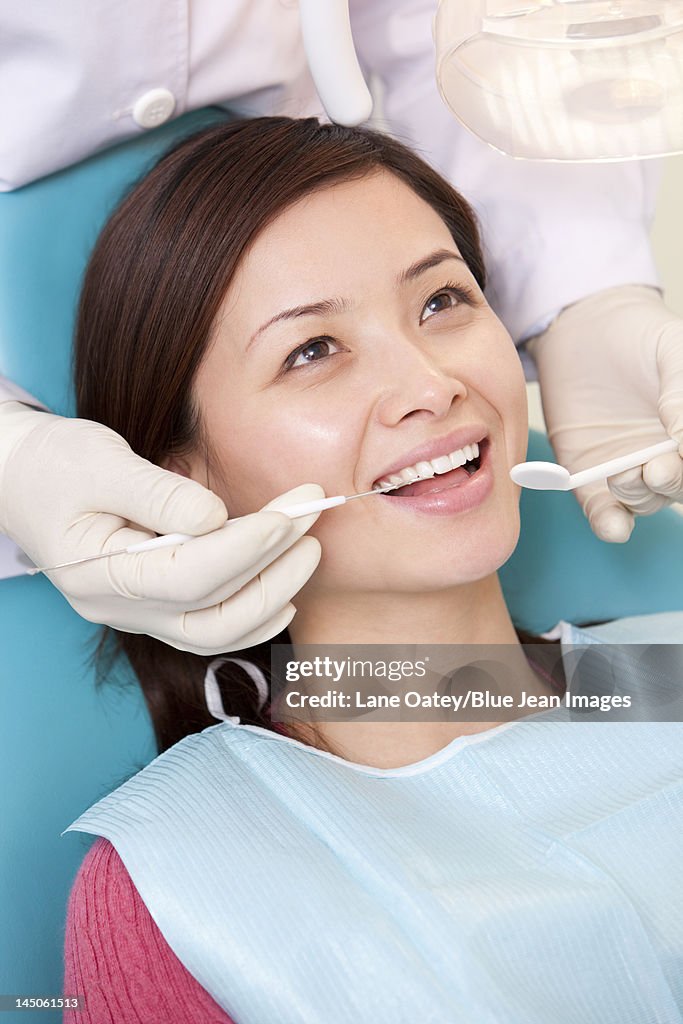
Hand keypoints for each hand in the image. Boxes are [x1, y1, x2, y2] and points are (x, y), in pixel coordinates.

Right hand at [0, 402, 321, 652]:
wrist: (20, 480)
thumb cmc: (55, 464)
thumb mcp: (100, 462)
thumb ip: (159, 493)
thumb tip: (218, 518)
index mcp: (100, 574)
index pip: (190, 575)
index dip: (247, 549)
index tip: (289, 516)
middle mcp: (121, 609)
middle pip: (213, 615)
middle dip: (273, 572)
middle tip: (311, 521)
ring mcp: (138, 616)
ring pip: (217, 635)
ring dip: (272, 597)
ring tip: (308, 550)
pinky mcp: (154, 608)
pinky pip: (210, 629)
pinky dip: (252, 617)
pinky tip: (285, 593)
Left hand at [526, 285, 682, 542]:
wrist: (583, 329)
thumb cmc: (640, 336)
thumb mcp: (672, 351)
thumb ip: (680, 393)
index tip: (677, 456)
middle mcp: (668, 457)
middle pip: (677, 488)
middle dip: (669, 484)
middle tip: (657, 470)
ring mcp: (630, 470)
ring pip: (644, 501)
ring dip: (638, 496)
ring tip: (623, 475)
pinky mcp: (590, 478)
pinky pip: (604, 511)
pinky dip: (609, 523)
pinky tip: (613, 525)